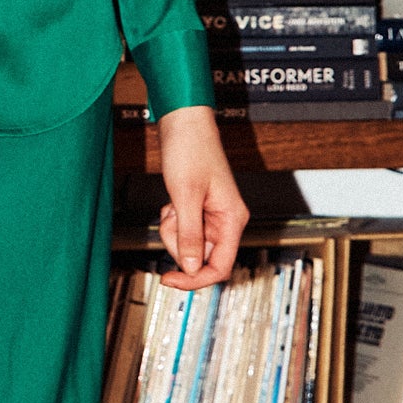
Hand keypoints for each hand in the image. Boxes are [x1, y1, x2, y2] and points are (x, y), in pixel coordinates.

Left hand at [154, 105, 247, 288]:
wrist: (183, 122)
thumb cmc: (190, 149)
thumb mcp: (185, 196)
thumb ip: (190, 235)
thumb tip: (191, 268)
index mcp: (232, 219)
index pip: (220, 266)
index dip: (195, 279)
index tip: (170, 280)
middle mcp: (226, 220)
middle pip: (201, 256)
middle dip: (179, 243)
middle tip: (172, 218)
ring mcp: (211, 215)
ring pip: (189, 243)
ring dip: (174, 230)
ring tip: (172, 205)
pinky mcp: (198, 208)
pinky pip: (182, 228)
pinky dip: (172, 219)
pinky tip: (172, 200)